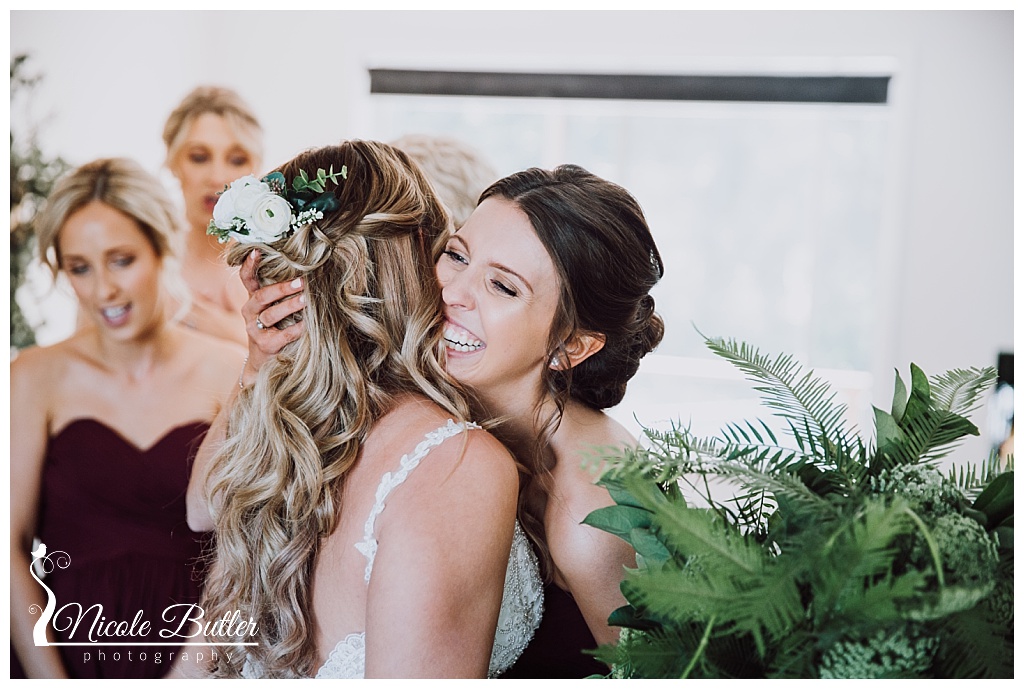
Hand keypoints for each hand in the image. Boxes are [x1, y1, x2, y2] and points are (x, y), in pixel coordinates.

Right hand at [239, 249, 305, 385]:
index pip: (246, 278)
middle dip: (282, 288)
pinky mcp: (264, 345)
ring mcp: (255, 329)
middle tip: (301, 282)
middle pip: (261, 296)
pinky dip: (296, 328)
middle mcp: (250, 312)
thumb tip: (308, 272)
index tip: (256, 250)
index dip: (249, 264)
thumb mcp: (275, 307)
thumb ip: (283, 292)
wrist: (264, 362)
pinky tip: (308, 324)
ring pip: (270, 315)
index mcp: (253, 299)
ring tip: (307, 300)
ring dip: (290, 306)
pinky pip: (282, 335)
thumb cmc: (276, 327)